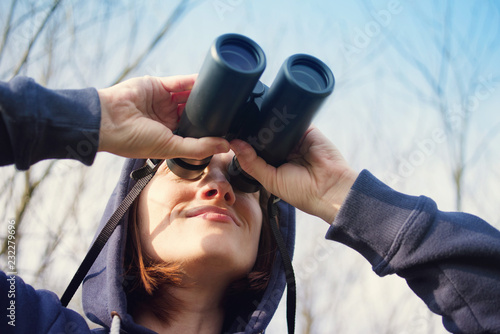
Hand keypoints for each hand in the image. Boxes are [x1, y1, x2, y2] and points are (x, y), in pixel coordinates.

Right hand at [97, 74, 229, 158]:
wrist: (107, 120)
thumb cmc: (134, 140)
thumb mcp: (171, 147)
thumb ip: (199, 147)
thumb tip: (226, 147)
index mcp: (169, 135)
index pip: (194, 130)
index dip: (209, 128)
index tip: (229, 126)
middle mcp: (166, 118)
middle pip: (193, 111)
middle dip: (208, 110)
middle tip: (229, 108)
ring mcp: (162, 101)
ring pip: (188, 95)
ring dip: (203, 94)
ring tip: (223, 93)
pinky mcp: (157, 85)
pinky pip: (179, 82)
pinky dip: (193, 81)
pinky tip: (208, 81)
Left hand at [230, 126, 357, 223]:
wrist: (329, 187)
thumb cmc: (301, 191)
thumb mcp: (270, 180)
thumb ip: (251, 163)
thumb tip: (234, 145)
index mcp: (273, 165)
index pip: (254, 150)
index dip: (244, 144)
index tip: (228, 137)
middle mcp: (283, 151)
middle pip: (264, 136)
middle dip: (254, 132)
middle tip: (237, 124)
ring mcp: (295, 140)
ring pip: (277, 126)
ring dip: (268, 123)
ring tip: (253, 118)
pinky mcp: (307, 130)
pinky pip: (293, 119)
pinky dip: (285, 117)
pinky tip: (275, 116)